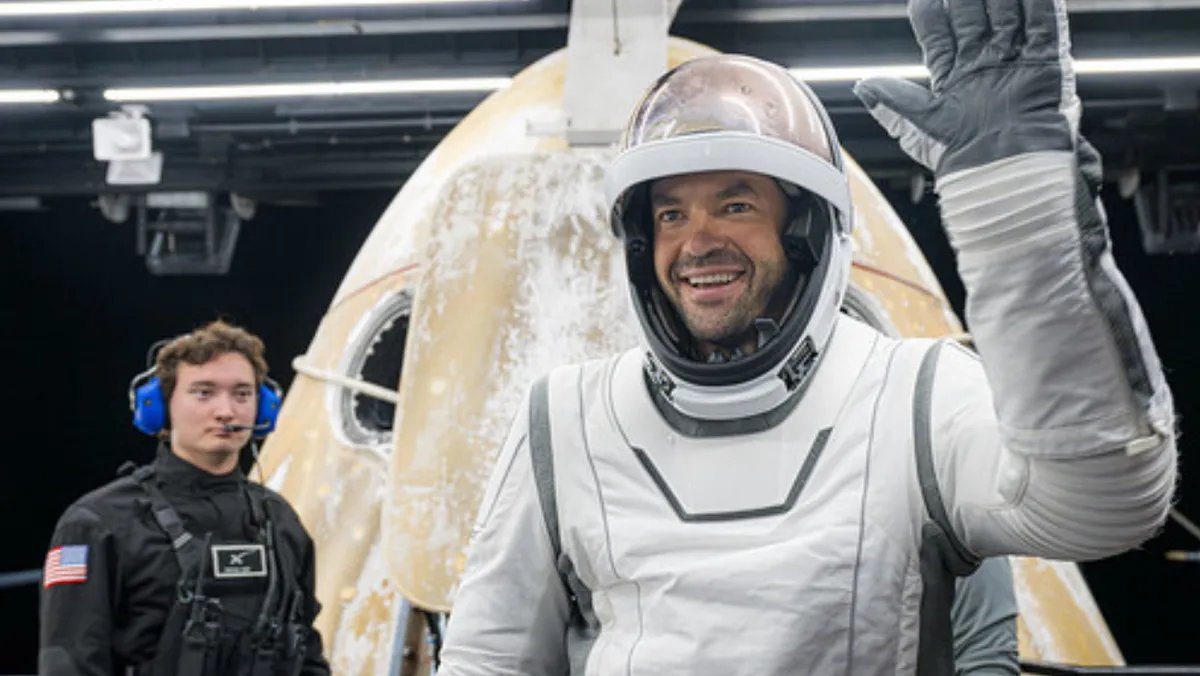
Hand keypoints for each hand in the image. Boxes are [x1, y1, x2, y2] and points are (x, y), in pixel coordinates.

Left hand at [854, 0, 1080, 177]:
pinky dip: (1041, 5)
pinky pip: (1044, 26)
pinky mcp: (1045, 66)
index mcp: (952, 77)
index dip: (931, 13)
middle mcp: (982, 66)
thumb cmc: (960, 156)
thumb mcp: (916, 126)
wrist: (1001, 171)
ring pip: (1008, 14)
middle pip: (974, 16)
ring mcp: (1013, 63)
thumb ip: (890, 102)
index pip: (939, 33)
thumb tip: (860, 86)